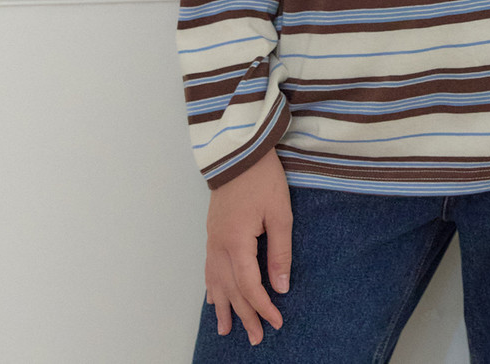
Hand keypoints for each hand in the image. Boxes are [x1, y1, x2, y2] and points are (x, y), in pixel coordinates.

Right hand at [204, 149, 292, 345]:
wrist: (239, 151)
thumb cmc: (262, 179)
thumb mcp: (279, 213)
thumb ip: (280, 252)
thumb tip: (281, 287)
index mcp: (237, 242)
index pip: (250, 285)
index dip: (263, 307)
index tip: (276, 322)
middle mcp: (219, 246)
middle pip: (231, 289)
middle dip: (244, 315)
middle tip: (254, 338)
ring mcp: (212, 239)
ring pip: (215, 282)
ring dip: (223, 307)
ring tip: (225, 330)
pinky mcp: (212, 232)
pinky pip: (208, 268)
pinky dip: (211, 287)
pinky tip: (212, 298)